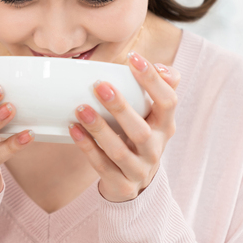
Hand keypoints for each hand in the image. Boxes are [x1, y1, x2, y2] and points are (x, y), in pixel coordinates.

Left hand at [68, 52, 179, 202]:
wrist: (135, 183)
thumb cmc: (139, 139)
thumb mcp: (153, 117)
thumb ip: (158, 89)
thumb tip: (161, 66)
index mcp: (165, 127)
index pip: (168, 101)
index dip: (152, 80)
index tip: (133, 57)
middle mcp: (156, 149)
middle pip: (141, 130)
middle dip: (121, 108)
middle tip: (100, 85)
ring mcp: (139, 170)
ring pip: (118, 151)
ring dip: (99, 129)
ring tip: (81, 109)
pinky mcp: (122, 185)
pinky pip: (102, 166)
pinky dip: (87, 147)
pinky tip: (74, 130)